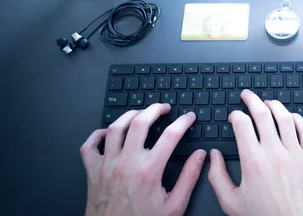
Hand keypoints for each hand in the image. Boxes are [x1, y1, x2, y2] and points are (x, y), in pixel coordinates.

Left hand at [80, 104, 205, 215]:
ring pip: (115, 128)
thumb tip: (200, 156)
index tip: (188, 118)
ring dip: (129, 115)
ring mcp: (107, 165)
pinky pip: (90, 145)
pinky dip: (97, 134)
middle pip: (140, 122)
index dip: (183, 122)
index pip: (171, 135)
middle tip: (164, 108)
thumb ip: (189, 178)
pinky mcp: (92, 171)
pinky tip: (108, 132)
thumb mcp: (174, 206)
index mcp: (149, 171)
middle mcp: (126, 163)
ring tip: (140, 113)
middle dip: (155, 109)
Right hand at [208, 90, 302, 215]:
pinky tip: (291, 117)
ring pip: (285, 118)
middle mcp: (274, 153)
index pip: (242, 124)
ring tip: (267, 103)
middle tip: (248, 95)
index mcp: (253, 161)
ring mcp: (295, 154)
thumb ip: (217, 176)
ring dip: (275, 105)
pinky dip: (297, 119)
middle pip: (263, 114)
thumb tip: (213, 156)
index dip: (236, 115)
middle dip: (252, 100)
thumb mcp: (230, 202)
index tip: (234, 116)